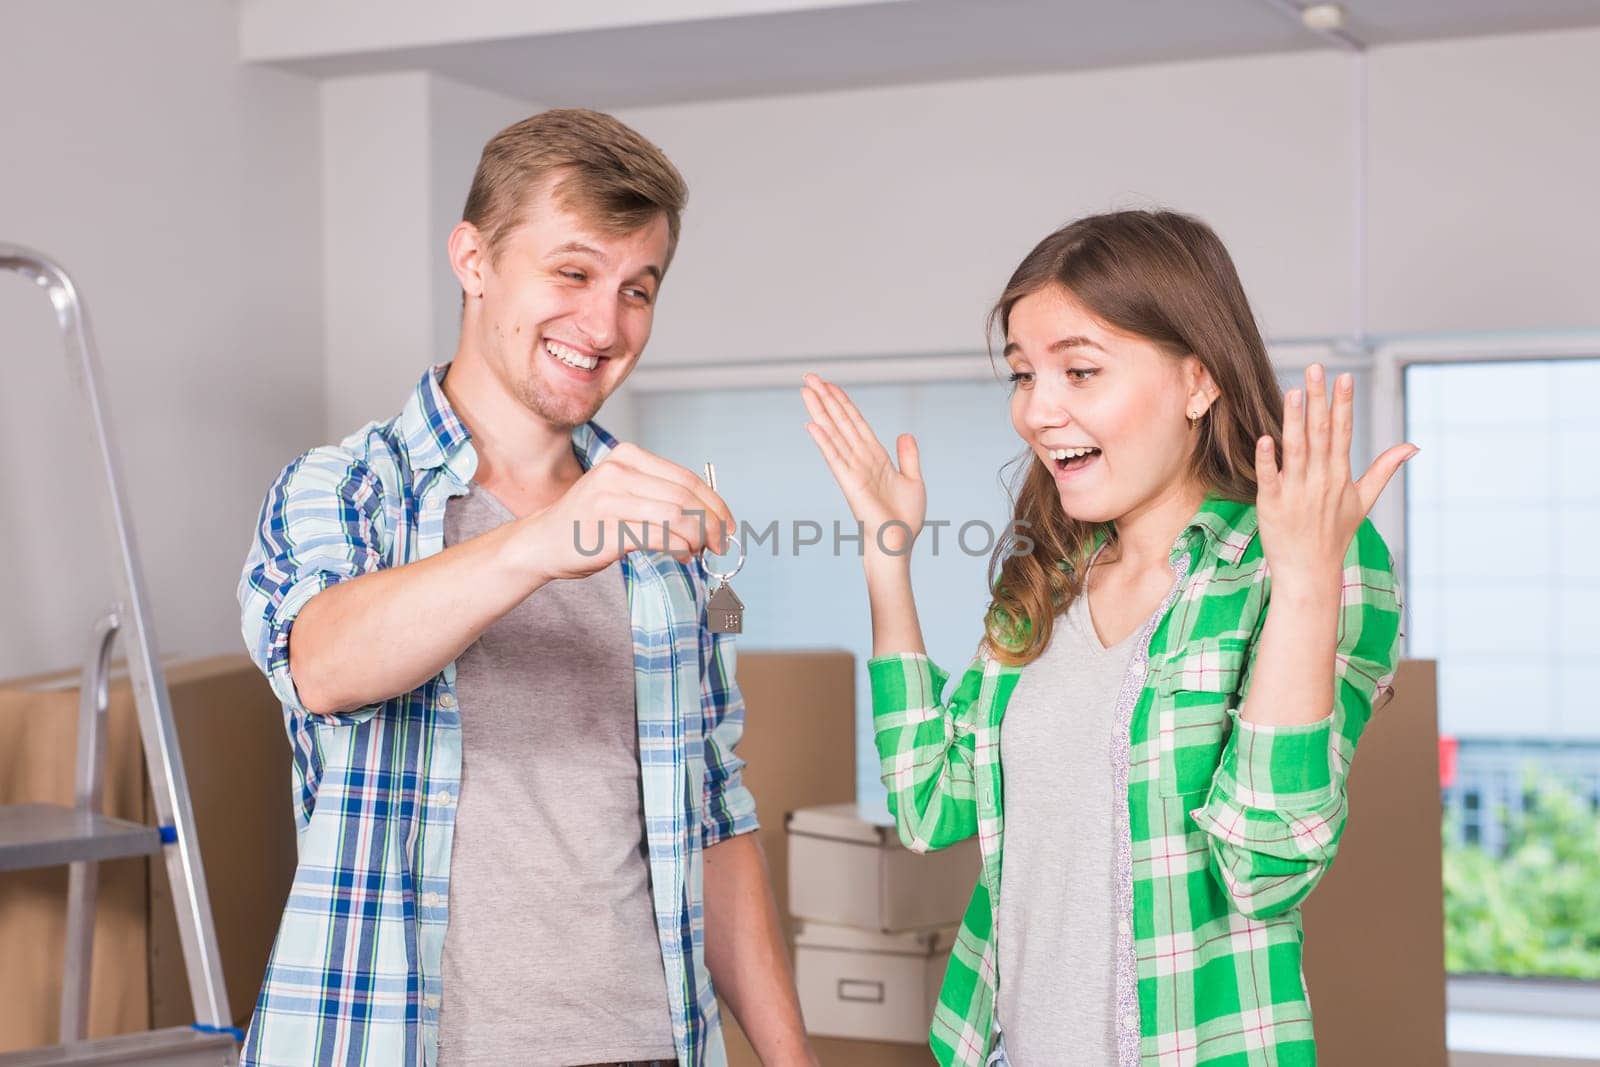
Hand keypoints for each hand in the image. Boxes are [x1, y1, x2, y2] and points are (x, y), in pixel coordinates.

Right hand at [522, 442, 734, 580]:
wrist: (542, 542)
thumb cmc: (589, 521)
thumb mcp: (623, 492)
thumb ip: (660, 494)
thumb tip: (710, 514)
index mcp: (628, 456)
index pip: (687, 478)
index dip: (715, 503)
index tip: (728, 524)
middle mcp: (619, 471)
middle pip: (686, 498)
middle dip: (712, 524)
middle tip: (721, 544)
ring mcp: (611, 499)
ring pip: (677, 517)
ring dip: (698, 538)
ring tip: (698, 551)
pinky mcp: (608, 529)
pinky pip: (660, 538)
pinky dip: (681, 549)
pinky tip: (682, 556)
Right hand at [801, 373, 926, 556]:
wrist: (898, 542)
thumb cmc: (905, 519)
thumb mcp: (914, 480)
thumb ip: (908, 456)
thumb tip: (904, 434)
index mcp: (875, 456)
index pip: (856, 422)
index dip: (843, 401)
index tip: (829, 384)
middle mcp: (860, 459)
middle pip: (840, 421)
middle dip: (825, 398)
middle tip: (809, 376)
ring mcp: (852, 469)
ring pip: (834, 433)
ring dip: (820, 411)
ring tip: (806, 390)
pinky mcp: (849, 482)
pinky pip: (834, 457)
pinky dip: (824, 440)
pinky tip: (812, 424)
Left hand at [1255, 364, 1417, 586]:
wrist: (1310, 572)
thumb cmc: (1335, 535)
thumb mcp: (1364, 500)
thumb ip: (1385, 469)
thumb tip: (1413, 446)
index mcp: (1340, 475)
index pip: (1344, 431)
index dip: (1343, 403)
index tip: (1343, 376)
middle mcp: (1320, 480)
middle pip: (1320, 432)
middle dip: (1318, 399)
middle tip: (1315, 367)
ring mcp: (1296, 492)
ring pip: (1296, 450)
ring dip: (1294, 420)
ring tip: (1293, 391)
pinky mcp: (1272, 505)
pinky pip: (1270, 478)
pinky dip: (1269, 460)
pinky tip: (1265, 438)